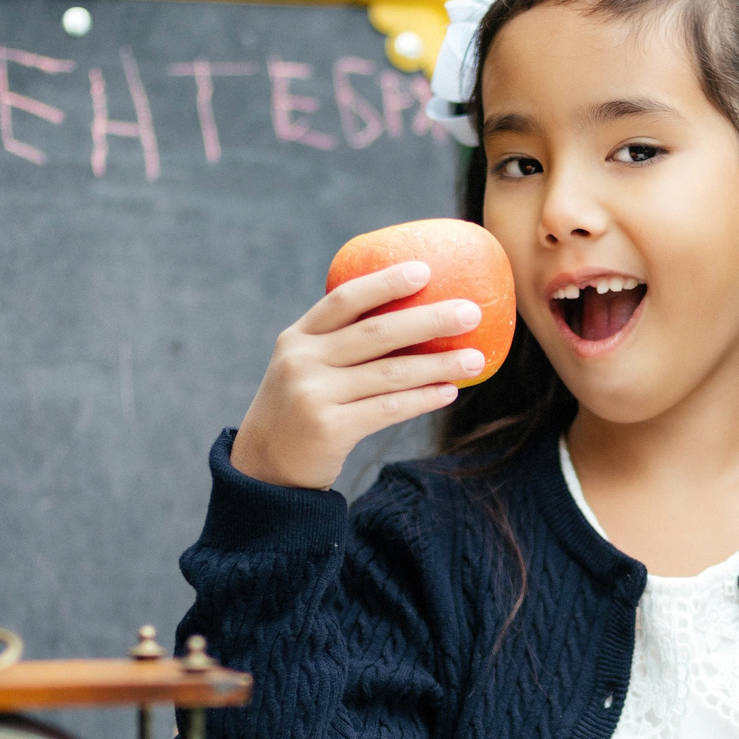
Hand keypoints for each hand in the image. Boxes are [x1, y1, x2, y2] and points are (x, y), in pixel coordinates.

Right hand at [230, 262, 484, 488]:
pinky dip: (423, 399)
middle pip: (377, 333)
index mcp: (297, 337)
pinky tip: (449, 392)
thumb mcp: (305, 366)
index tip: (424, 271)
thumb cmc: (300, 408)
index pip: (344, 299)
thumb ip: (340, 344)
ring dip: (438, 365)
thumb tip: (413, 319)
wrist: (264, 468)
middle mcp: (302, 361)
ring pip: (390, 373)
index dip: (385, 283)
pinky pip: (388, 408)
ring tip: (474, 359)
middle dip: (430, 319)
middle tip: (472, 313)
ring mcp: (313, 394)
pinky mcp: (329, 428)